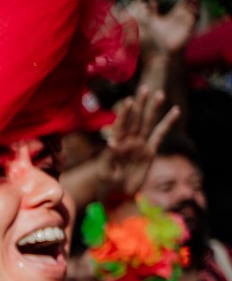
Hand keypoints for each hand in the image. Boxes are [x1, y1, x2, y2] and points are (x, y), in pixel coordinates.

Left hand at [98, 88, 180, 203]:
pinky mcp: (150, 150)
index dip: (124, 115)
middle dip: (140, 104)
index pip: (121, 126)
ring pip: (148, 123)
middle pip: (135, 119)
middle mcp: (128, 140)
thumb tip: (112, 143)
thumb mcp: (104, 171)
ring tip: (160, 94)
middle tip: (145, 88)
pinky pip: (160, 134)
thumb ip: (108, 157)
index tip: (128, 102)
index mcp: (116, 143)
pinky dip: (167, 123)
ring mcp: (140, 144)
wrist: (116, 193)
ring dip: (153, 109)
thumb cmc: (106, 182)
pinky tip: (175, 111)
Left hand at [132, 0, 200, 56]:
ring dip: (195, 1)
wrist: (161, 53)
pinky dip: (196, 12)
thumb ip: (150, 11)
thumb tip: (146, 0)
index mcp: (175, 13)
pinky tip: (192, 8)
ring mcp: (187, 22)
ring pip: (196, 8)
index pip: (184, 0)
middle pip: (191, 2)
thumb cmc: (156, 38)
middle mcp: (183, 16)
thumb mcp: (152, 21)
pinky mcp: (189, 28)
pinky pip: (195, 18)